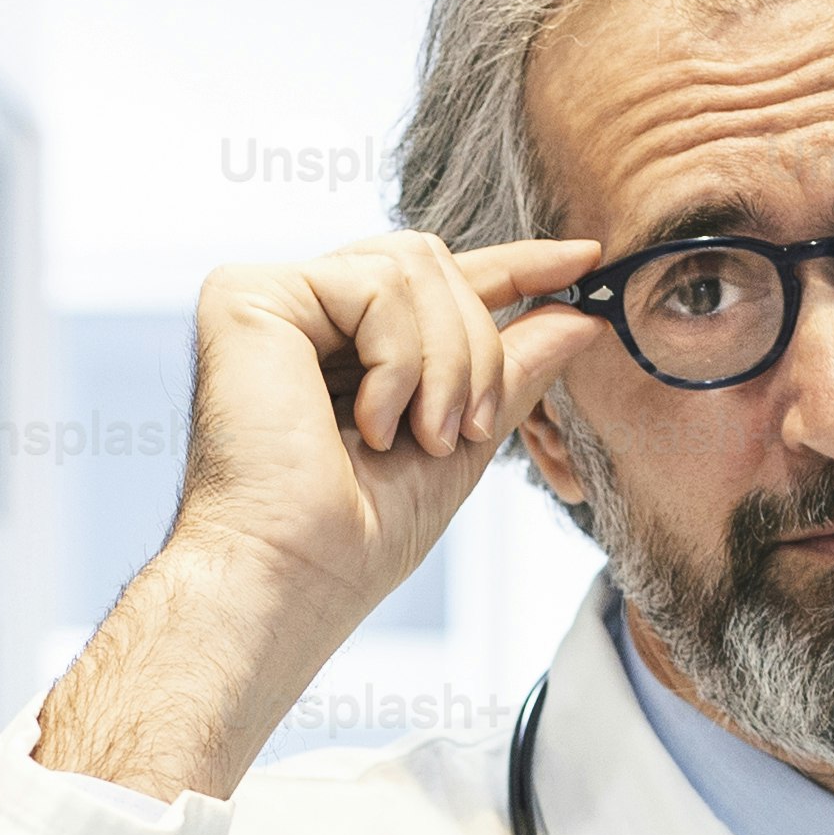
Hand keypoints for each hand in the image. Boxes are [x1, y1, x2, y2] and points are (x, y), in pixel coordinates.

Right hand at [37, 230, 610, 798]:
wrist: (290, 577)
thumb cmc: (355, 538)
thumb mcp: (462, 444)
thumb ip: (513, 373)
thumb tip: (580, 318)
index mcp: (346, 344)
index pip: (439, 279)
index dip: (517, 264)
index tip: (587, 257)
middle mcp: (304, 311)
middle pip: (435, 264)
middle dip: (477, 350)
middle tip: (467, 431)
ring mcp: (273, 298)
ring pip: (413, 265)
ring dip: (446, 363)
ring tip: (422, 435)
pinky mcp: (246, 295)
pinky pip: (375, 284)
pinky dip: (400, 362)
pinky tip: (373, 424)